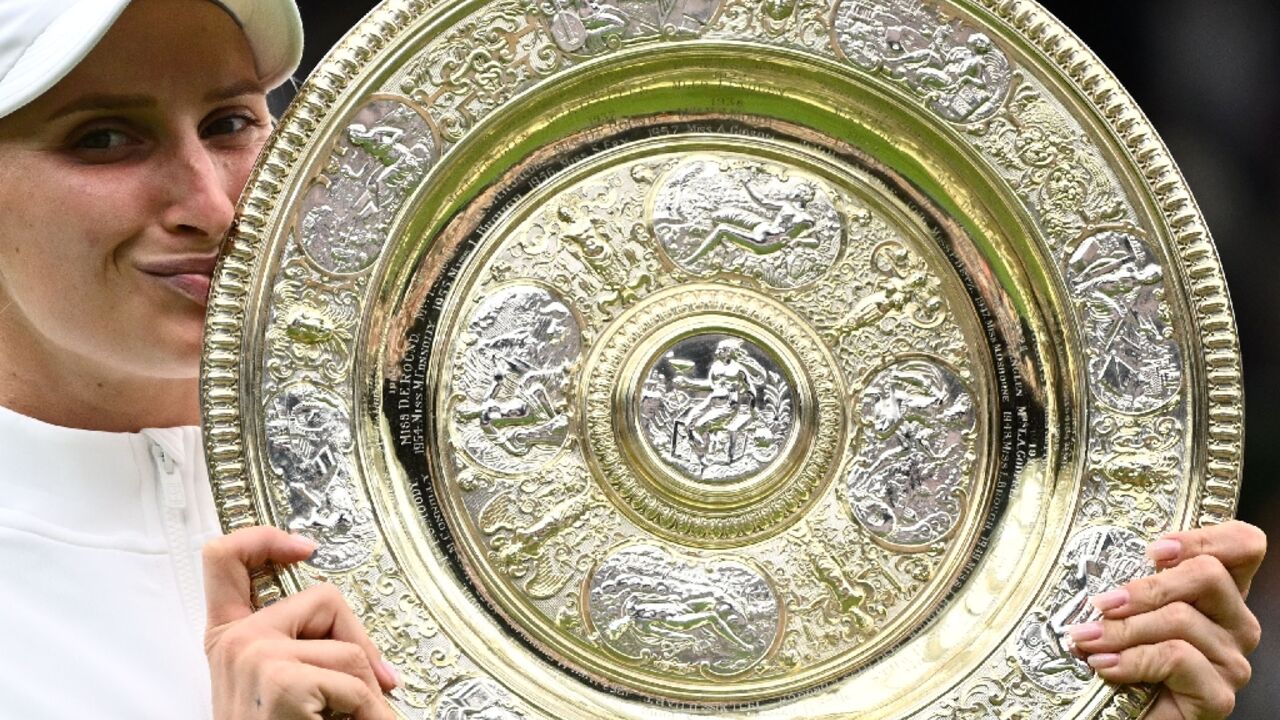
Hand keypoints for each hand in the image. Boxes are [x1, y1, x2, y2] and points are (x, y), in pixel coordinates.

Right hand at [204, 527, 399, 719]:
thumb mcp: (272, 684)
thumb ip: (293, 646)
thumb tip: (358, 644)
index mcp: (227, 638)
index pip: (225, 558)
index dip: (266, 538)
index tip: (304, 547)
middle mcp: (234, 642)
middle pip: (322, 597)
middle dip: (358, 640)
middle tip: (368, 685)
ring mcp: (255, 657)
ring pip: (348, 646)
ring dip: (366, 690)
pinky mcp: (283, 680)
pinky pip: (357, 680)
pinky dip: (368, 711)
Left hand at [1069, 520, 1264, 718]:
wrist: (1118, 717)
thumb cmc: (1123, 662)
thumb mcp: (1128, 610)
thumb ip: (1135, 584)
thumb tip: (1105, 566)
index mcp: (1218, 595)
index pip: (1244, 546)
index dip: (1203, 538)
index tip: (1154, 552)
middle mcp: (1235, 625)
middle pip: (1209, 575)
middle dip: (1146, 587)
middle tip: (1103, 603)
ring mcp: (1232, 662)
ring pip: (1181, 618)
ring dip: (1123, 629)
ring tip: (1089, 640)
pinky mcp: (1219, 696)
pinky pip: (1176, 657)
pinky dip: (1131, 659)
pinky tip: (1105, 666)